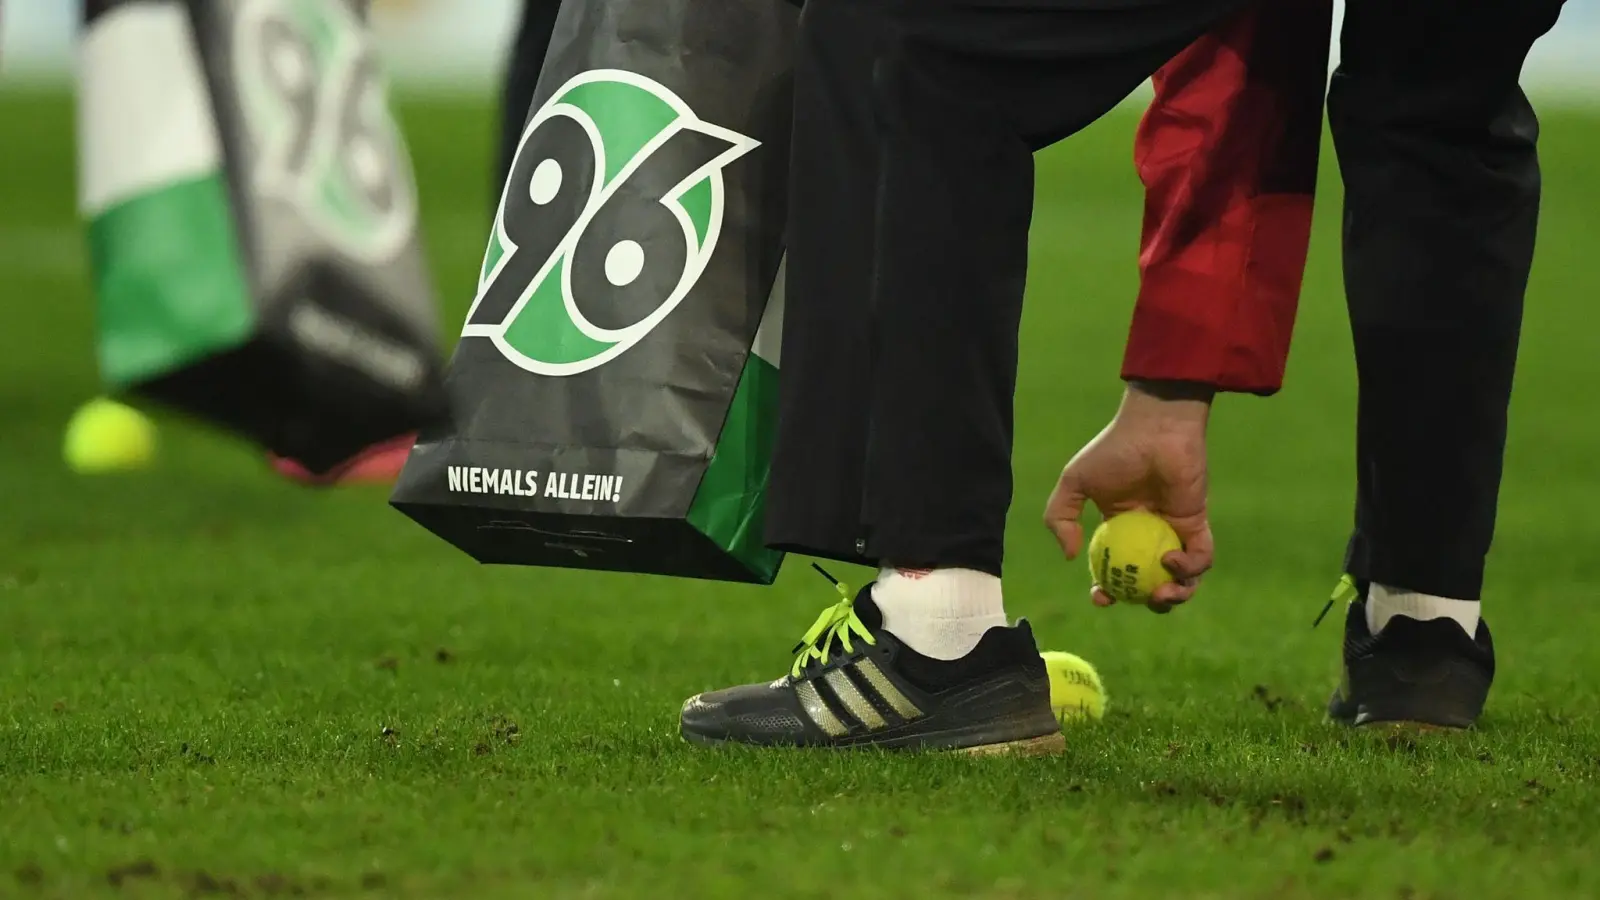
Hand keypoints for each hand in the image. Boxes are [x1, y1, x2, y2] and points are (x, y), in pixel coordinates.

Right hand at [1043, 381, 1215, 613]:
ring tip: (1160, 592)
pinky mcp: (1197, 524)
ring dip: (1174, 596)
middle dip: (1144, 602)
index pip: (1114, 570)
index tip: (1102, 597)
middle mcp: (1146, 534)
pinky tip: (1171, 559)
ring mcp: (1173, 531)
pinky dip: (1190, 568)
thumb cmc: (1114, 450)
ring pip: (1180, 579)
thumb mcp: (1073, 483)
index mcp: (1118, 528)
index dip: (1108, 591)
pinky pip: (1201, 558)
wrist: (1155, 429)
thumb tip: (1069, 556)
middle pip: (1149, 582)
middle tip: (1135, 599)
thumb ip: (1060, 517)